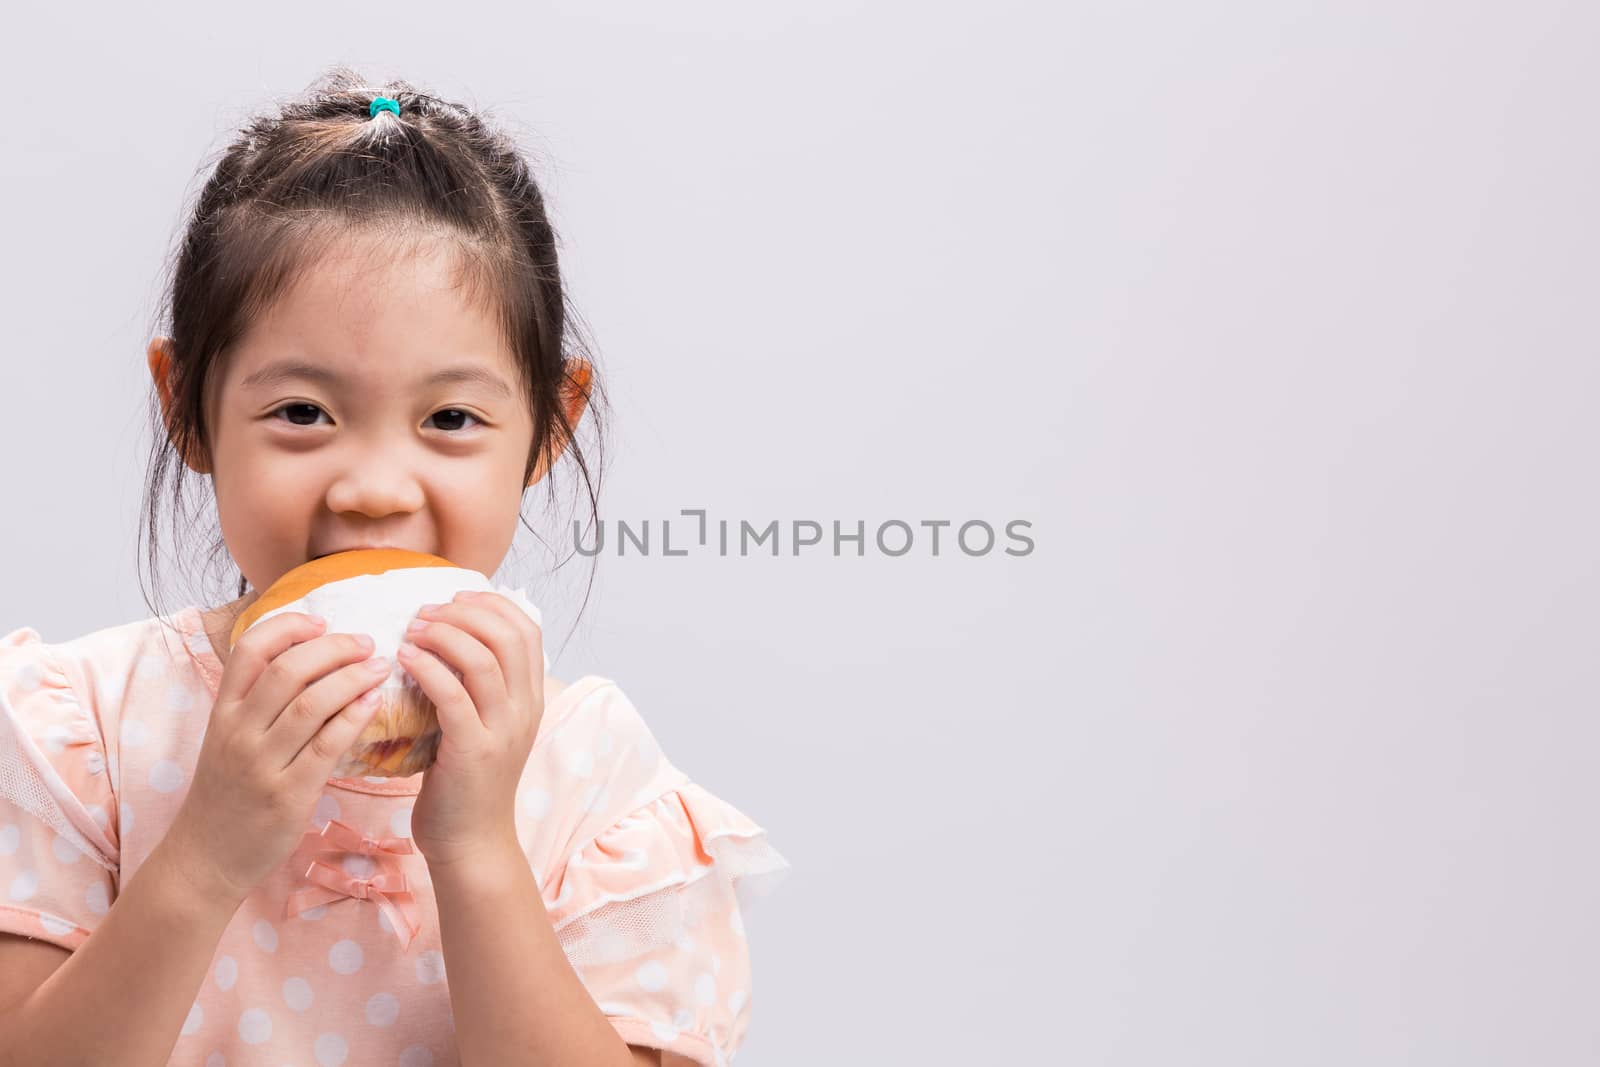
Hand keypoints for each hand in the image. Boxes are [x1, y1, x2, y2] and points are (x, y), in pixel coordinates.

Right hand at [166, 613, 389, 901]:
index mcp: (222, 712)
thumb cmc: (226, 793)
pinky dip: (355, 717)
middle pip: (289, 670)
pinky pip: (327, 745)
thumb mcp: (227, 739)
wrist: (206, 858)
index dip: (288, 626)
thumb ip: (257, 702)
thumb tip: (308, 659)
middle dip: (334, 648)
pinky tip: (375, 702)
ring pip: (312, 703)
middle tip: (367, 642)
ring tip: (380, 666)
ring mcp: (262, 764)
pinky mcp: (288, 794)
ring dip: (353, 678)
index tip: (322, 620)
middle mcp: (238, 732)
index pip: (250, 650)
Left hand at [399, 589, 545, 868]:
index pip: (528, 629)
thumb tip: (448, 640)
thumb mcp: (485, 726)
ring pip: (483, 659)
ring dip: (443, 634)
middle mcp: (525, 709)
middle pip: (508, 635)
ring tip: (412, 630)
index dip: (492, 603)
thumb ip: (478, 687)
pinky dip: (427, 667)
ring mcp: (503, 730)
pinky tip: (403, 659)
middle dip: (464, 612)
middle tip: (426, 612)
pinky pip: (453, 695)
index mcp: (531, 699)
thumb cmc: (466, 783)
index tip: (455, 598)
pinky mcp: (473, 750)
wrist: (471, 843)